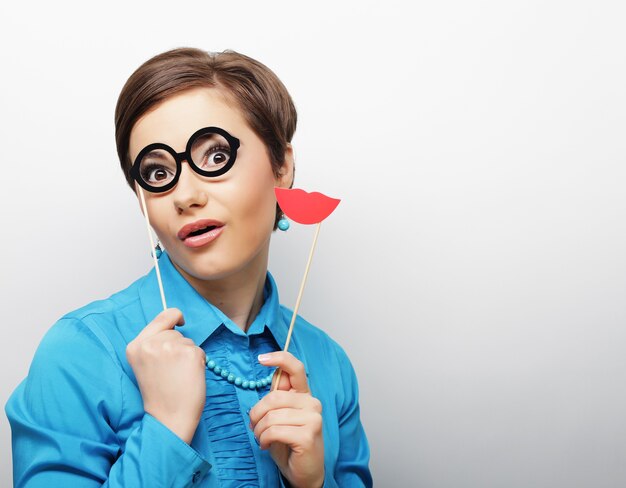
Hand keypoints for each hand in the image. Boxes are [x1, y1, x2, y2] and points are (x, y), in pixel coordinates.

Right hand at [126, 308, 205, 443]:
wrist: (168, 418)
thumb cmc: (159, 394)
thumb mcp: (145, 364)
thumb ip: (154, 344)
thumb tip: (175, 323)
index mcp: (136, 346)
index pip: (162, 316)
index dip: (174, 316)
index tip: (181, 321)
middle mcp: (151, 343)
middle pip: (175, 332)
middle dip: (178, 346)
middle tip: (172, 371)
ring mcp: (171, 347)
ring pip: (188, 341)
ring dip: (188, 355)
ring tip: (178, 376)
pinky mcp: (190, 353)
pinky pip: (200, 351)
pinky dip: (199, 362)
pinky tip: (189, 377)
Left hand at [249, 351, 324, 487]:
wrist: (304, 472)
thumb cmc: (289, 443)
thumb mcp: (280, 417)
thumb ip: (278, 398)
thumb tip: (272, 375)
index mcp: (304, 395)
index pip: (295, 368)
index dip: (279, 358)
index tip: (261, 359)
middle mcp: (312, 403)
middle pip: (274, 397)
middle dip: (256, 413)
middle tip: (254, 427)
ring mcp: (313, 419)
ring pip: (271, 416)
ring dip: (258, 430)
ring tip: (261, 438)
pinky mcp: (308, 435)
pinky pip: (274, 431)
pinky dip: (264, 439)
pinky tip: (266, 445)